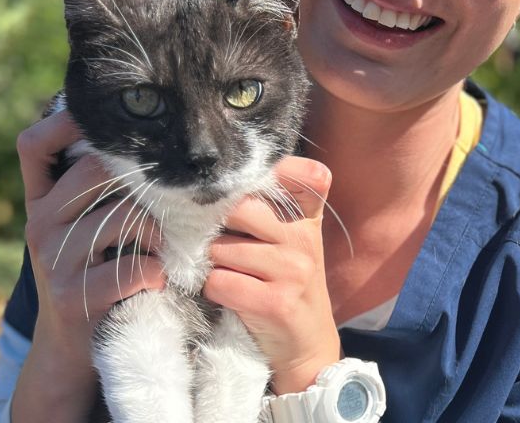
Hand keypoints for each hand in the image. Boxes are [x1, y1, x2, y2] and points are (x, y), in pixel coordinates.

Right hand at [11, 110, 166, 420]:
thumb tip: (141, 130)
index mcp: (40, 201)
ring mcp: (54, 260)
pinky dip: (157, 271)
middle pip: (96, 171)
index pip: (33, 144)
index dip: (64, 122)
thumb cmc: (93, 270)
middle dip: (141, 183)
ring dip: (158, 231)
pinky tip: (156, 278)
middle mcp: (39, 224)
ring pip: (125, 216)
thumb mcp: (82, 224)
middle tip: (160, 204)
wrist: (72, 345)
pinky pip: (135, 266)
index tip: (107, 121)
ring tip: (160, 248)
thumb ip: (95, 186)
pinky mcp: (74, 295)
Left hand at [204, 156, 340, 393]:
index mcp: (309, 219)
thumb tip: (210, 186)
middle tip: (216, 241)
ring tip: (228, 273)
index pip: (303, 175)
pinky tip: (228, 296)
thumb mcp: (291, 241)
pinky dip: (212, 290)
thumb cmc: (287, 285)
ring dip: (211, 263)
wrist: (307, 346)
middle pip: (238, 207)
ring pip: (221, 247)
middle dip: (215, 225)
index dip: (270, 172)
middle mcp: (305, 240)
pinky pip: (219, 282)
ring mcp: (293, 271)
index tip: (243, 184)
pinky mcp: (276, 303)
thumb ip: (268, 208)